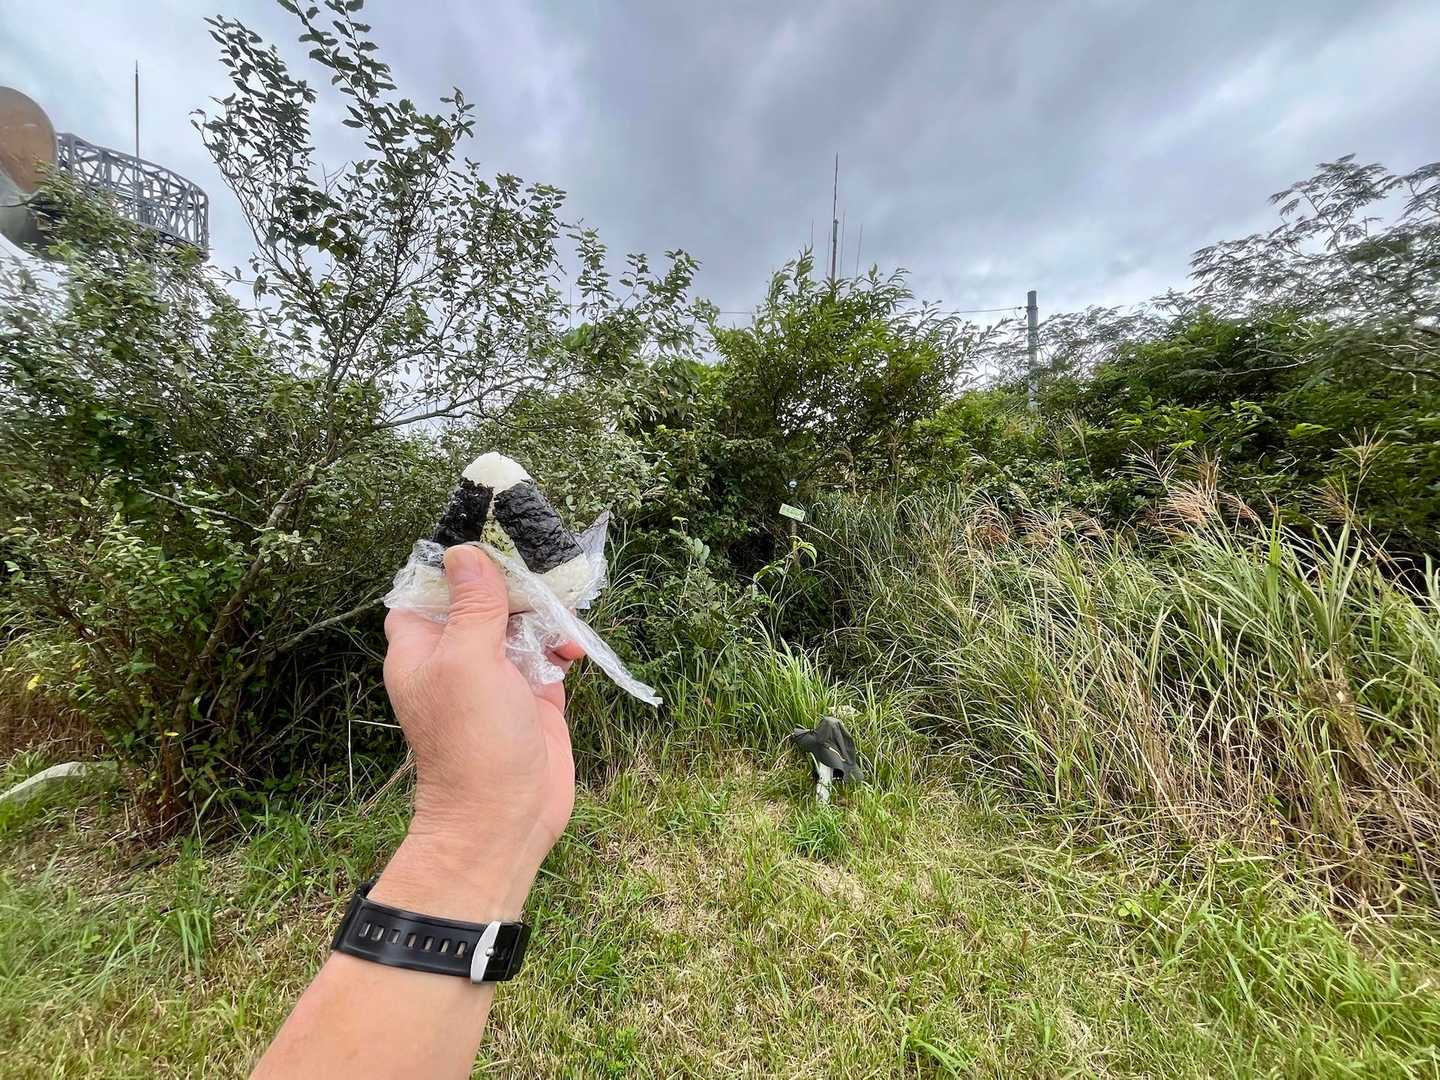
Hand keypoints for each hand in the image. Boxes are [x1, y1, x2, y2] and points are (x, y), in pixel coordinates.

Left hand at [374, 545, 581, 919]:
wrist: (505, 818)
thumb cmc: (472, 741)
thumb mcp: (467, 661)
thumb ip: (471, 604)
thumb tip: (465, 551)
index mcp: (422, 648)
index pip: (426, 590)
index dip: (452, 566)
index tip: (487, 542)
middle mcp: (456, 657)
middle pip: (482, 598)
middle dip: (512, 584)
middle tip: (540, 571)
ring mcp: (496, 676)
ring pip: (520, 621)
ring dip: (544, 614)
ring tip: (560, 620)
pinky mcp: (534, 694)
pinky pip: (548, 652)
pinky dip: (563, 644)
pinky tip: (572, 649)